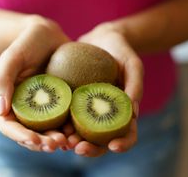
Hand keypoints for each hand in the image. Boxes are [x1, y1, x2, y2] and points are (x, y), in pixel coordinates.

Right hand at [0, 15, 69, 151]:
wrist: (49, 36)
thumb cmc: (27, 44)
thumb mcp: (12, 58)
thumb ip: (2, 81)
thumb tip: (1, 110)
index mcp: (11, 103)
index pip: (11, 128)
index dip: (22, 137)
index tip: (35, 140)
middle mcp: (29, 110)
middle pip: (32, 135)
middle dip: (43, 144)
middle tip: (58, 144)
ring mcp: (47, 109)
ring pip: (50, 132)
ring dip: (59, 141)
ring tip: (70, 142)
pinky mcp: (64, 104)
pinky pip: (67, 121)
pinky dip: (73, 130)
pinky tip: (81, 131)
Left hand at [67, 22, 142, 156]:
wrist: (101, 39)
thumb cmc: (121, 52)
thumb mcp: (132, 64)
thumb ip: (135, 85)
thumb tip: (134, 113)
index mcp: (124, 113)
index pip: (128, 134)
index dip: (123, 143)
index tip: (113, 146)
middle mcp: (106, 116)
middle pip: (102, 141)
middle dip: (92, 149)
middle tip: (79, 148)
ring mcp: (89, 111)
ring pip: (82, 134)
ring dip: (73, 141)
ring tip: (63, 142)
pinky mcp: (74, 103)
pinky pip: (67, 117)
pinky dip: (61, 125)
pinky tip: (52, 125)